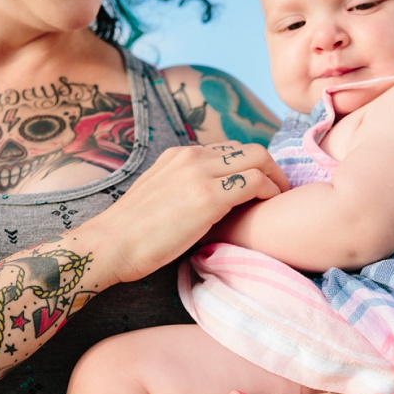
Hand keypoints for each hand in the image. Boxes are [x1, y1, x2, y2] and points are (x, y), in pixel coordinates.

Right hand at [98, 146, 287, 287]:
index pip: (227, 150)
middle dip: (271, 168)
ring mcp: (200, 173)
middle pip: (247, 148)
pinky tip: (272, 209)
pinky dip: (270, 192)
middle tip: (281, 191)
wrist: (110, 244)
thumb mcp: (156, 200)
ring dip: (275, 179)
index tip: (260, 187)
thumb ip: (180, 194)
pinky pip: (254, 183)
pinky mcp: (208, 197)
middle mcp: (191, 156)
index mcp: (179, 155)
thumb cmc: (130, 236)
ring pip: (256, 158)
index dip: (249, 166)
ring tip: (282, 200)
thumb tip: (198, 211)